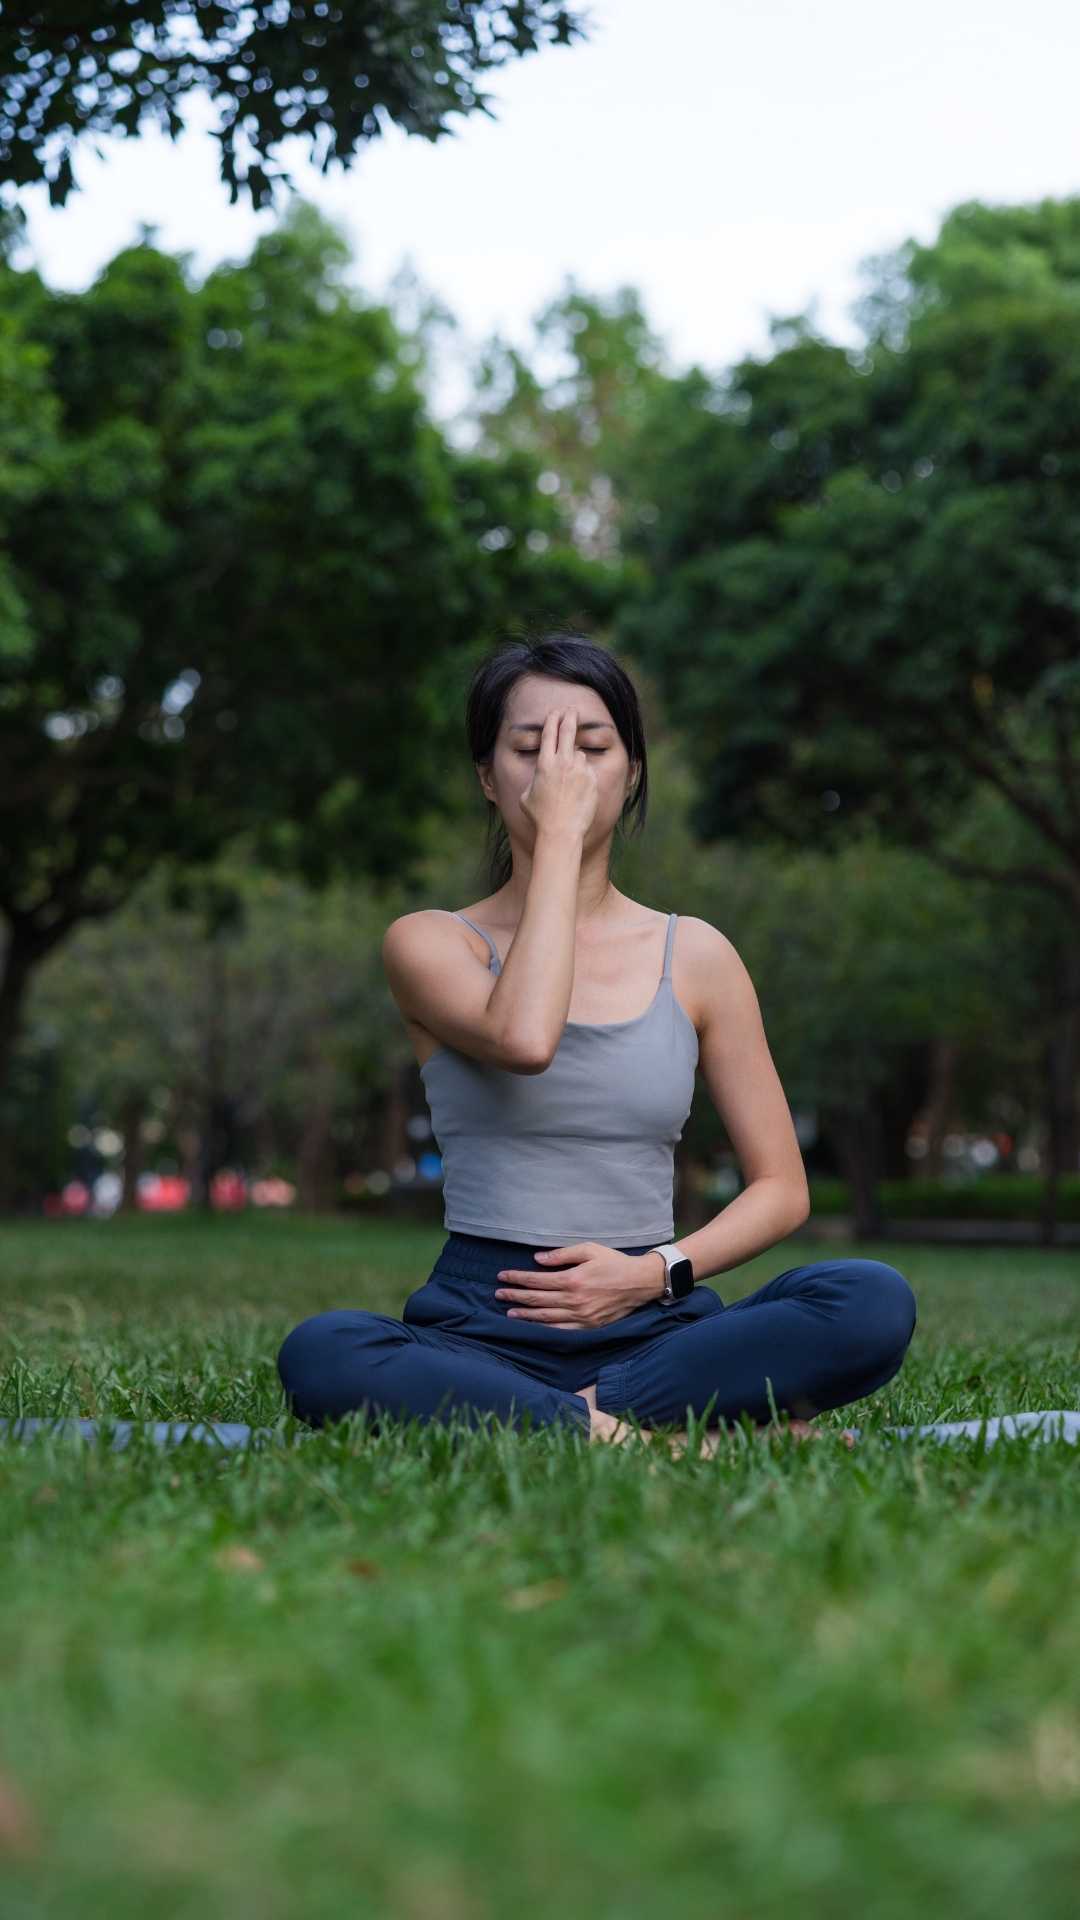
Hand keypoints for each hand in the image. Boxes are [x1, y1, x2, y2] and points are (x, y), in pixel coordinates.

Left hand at [494, 1242, 662, 1327]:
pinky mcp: (588, 1327)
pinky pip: (561, 1330)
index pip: (537, 1281)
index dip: (517, 1278)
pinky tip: (534, 1326)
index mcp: (573, 1280)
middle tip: (498, 1294)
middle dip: (515, 1296)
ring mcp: (581, 1316)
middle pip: (537, 1300)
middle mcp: (574, 1300)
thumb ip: (562, 1255)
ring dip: (525, 1315)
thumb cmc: (614, 1262)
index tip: (503, 1276)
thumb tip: (538, 1259)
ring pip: (546, 1317)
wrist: (640, 1283)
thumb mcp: (589, 1250)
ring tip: (509, 1312)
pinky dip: (544, 1329)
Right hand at [518, 707, 600, 839]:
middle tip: (571, 711)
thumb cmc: (540, 817)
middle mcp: (563, 762)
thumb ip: (535, 779)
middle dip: (569, 718)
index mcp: (544, 763)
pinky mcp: (592, 779)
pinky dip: (584, 776)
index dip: (552, 719)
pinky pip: (588, 771)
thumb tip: (539, 776)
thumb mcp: (526, 796)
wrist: (561, 830)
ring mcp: (580, 770)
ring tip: (569, 781)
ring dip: (575, 760)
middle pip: (568, 731)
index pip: (549, 733)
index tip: (555, 712)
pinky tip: (578, 792)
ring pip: (579, 754)